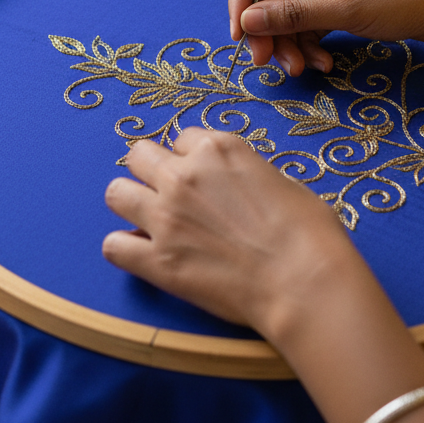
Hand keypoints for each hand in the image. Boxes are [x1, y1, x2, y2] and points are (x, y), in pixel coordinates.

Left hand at [102, 128, 348, 338]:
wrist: (306, 284)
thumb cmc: (310, 234)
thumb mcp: (283, 182)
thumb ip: (247, 173)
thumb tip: (236, 185)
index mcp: (219, 149)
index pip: (183, 138)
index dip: (192, 159)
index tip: (204, 179)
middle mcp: (185, 176)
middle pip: (138, 155)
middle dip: (151, 171)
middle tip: (169, 195)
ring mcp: (166, 218)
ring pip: (116, 193)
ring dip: (131, 205)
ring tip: (150, 222)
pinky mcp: (157, 261)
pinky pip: (112, 246)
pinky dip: (124, 250)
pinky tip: (144, 256)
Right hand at [228, 0, 423, 75]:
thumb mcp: (346, 8)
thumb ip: (293, 15)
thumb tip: (247, 21)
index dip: (243, 0)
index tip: (239, 34)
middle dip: (270, 30)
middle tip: (268, 63)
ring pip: (290, 12)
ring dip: (291, 42)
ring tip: (302, 68)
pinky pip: (311, 20)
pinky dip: (311, 42)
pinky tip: (321, 62)